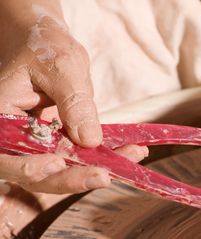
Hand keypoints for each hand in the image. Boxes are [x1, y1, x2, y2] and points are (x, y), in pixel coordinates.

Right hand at [0, 2, 146, 193]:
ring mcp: (34, 145)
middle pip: (35, 174)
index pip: (5, 154)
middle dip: (70, 178)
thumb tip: (89, 140)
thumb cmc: (44, 45)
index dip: (28, 167)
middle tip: (104, 176)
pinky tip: (132, 151)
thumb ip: (74, 103)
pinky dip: (102, 158)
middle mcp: (12, 137)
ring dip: (93, 171)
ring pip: (60, 172)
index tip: (57, 164)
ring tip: (130, 158)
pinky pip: (77, 159)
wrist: (47, 43)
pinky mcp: (55, 145)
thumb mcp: (62, 67)